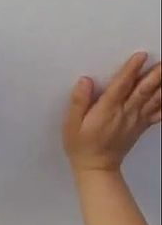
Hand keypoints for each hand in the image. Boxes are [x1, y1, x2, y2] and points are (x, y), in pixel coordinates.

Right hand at [62, 52, 161, 172]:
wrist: (96, 168)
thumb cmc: (82, 145)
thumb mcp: (71, 124)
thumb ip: (78, 102)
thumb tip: (85, 81)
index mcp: (107, 110)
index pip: (122, 86)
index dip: (131, 69)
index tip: (141, 56)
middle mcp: (125, 114)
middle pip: (143, 90)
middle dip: (155, 75)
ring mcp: (135, 120)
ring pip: (153, 100)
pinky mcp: (140, 126)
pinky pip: (157, 114)